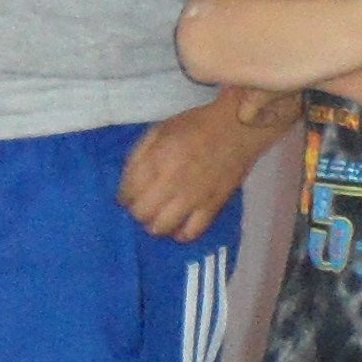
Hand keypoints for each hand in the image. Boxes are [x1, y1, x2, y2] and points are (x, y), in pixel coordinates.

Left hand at [116, 98, 277, 242]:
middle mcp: (172, 181)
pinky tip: (178, 228)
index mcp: (157, 159)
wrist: (237, 129)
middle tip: (142, 206)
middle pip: (142, 212)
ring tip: (158, 218)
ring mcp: (193, 197)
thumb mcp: (159, 130)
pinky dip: (180, 234)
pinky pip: (192, 232)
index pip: (129, 191)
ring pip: (162, 227)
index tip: (126, 197)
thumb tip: (127, 183)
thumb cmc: (196, 126)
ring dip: (154, 225)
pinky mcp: (212, 206)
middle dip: (137, 212)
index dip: (123, 197)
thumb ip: (139, 156)